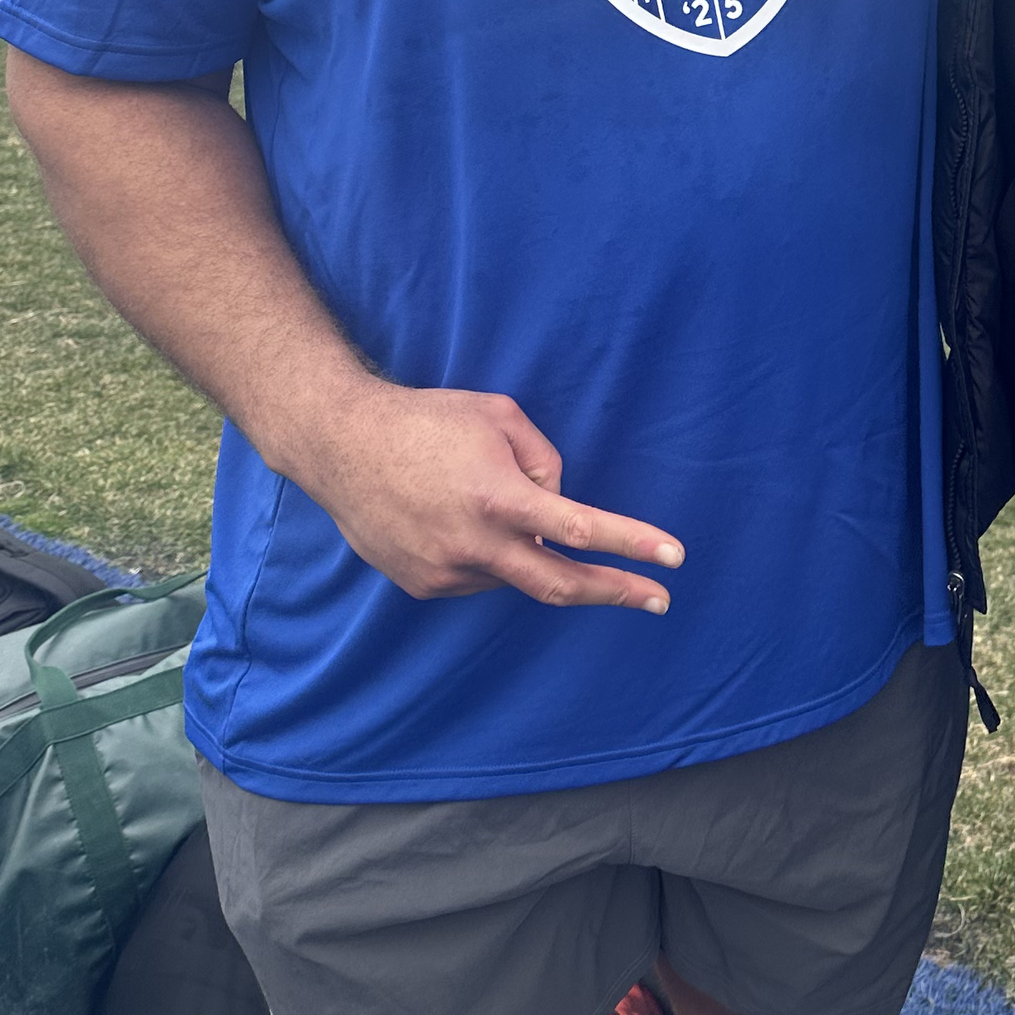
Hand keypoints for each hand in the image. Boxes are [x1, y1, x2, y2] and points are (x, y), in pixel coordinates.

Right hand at [268, 375, 686, 612]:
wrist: (340, 444)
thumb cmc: (427, 419)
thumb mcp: (499, 415)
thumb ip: (544, 460)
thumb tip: (559, 508)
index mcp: (496, 495)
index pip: (579, 529)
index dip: (632, 545)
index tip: (674, 559)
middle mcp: (472, 543)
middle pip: (560, 583)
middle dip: (615, 592)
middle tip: (659, 599)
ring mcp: (445, 571)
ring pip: (514, 573)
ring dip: (525, 549)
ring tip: (483, 500)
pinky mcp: (423, 585)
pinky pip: (479, 576)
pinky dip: (489, 554)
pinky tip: (456, 518)